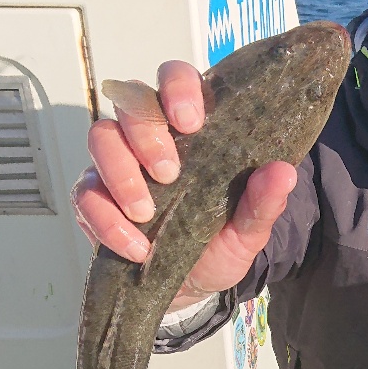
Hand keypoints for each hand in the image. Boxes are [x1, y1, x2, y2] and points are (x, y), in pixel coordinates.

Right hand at [73, 60, 298, 309]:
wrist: (189, 290)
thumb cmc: (217, 246)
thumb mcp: (248, 231)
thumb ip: (263, 203)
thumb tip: (282, 172)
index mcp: (191, 129)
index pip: (176, 78)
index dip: (178, 87)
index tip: (190, 121)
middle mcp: (149, 136)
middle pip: (131, 102)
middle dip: (147, 135)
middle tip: (169, 173)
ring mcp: (117, 164)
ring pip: (101, 137)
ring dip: (120, 173)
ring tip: (146, 213)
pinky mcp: (93, 198)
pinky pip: (85, 193)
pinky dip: (106, 221)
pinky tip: (135, 247)